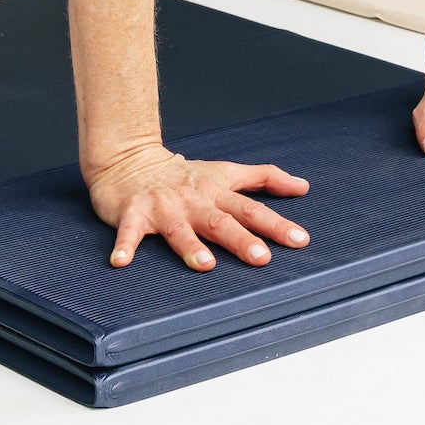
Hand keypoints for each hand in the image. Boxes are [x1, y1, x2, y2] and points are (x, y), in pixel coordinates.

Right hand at [87, 142, 311, 270]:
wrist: (131, 159)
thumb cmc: (184, 173)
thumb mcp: (227, 171)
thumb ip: (264, 178)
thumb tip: (303, 187)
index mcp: (217, 193)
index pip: (251, 209)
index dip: (276, 224)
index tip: (299, 240)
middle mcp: (193, 200)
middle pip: (220, 221)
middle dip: (241, 239)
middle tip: (261, 258)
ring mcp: (163, 206)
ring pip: (179, 228)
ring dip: (190, 246)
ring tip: (204, 265)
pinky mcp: (132, 213)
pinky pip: (128, 232)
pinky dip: (125, 246)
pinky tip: (121, 262)